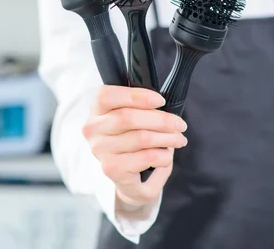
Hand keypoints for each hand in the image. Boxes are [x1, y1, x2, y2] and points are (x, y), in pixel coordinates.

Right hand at [82, 85, 187, 206]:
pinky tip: (167, 155)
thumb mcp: (135, 117)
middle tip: (180, 124)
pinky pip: (145, 157)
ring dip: (167, 138)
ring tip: (179, 139)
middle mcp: (93, 129)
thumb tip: (161, 104)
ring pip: (140, 138)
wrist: (130, 178)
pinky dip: (163, 155)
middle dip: (161, 119)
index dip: (137, 96)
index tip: (161, 100)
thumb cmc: (134, 138)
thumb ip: (140, 106)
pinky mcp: (112, 169)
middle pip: (128, 117)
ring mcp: (100, 150)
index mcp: (97, 108)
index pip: (108, 96)